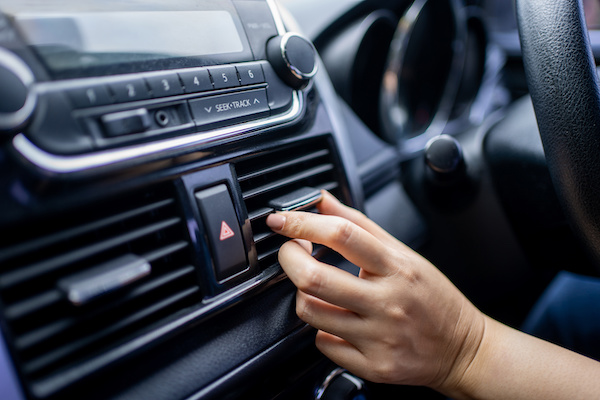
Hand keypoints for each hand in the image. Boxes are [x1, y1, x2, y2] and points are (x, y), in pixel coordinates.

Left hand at [266, 192, 485, 393]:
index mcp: (396, 267)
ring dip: (302, 294)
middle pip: (315, 278)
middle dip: (289, 259)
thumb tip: (323, 201)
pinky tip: (335, 321)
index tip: (282, 220)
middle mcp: (387, 302)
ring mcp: (379, 337)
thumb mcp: (405, 253)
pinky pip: (324, 344)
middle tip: (290, 253)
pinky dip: (321, 329)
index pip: (342, 236)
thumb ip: (360, 225)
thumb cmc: (433, 297)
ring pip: (311, 312)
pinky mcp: (373, 366)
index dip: (303, 223)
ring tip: (315, 288)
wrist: (462, 349)